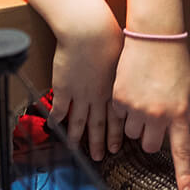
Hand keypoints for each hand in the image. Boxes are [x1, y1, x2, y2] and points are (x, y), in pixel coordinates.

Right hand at [46, 0, 123, 161]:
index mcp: (116, 89)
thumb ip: (127, 71)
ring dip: (77, 138)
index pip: (117, 118)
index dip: (116, 134)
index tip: (117, 147)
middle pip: (99, 125)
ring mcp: (80, 94)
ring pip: (78, 121)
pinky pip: (59, 109)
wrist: (90, 32)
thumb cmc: (111, 37)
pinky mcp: (64, 88)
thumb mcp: (126, 57)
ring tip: (76, 149)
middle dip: (99, 143)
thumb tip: (135, 77)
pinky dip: (56, 120)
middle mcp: (99, 96)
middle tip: (100, 157)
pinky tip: (54, 128)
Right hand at [110, 35, 189, 189]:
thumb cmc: (175, 62)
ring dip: (134, 123)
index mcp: (177, 113)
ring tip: (141, 99)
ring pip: (130, 133)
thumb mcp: (187, 89)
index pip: (180, 151)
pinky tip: (130, 89)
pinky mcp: (119, 99)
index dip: (182, 175)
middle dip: (149, 136)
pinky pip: (118, 116)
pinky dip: (123, 108)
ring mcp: (136, 109)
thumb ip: (180, 113)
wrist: (155, 36)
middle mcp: (157, 115)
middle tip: (152, 118)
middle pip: (148, 145)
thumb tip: (174, 131)